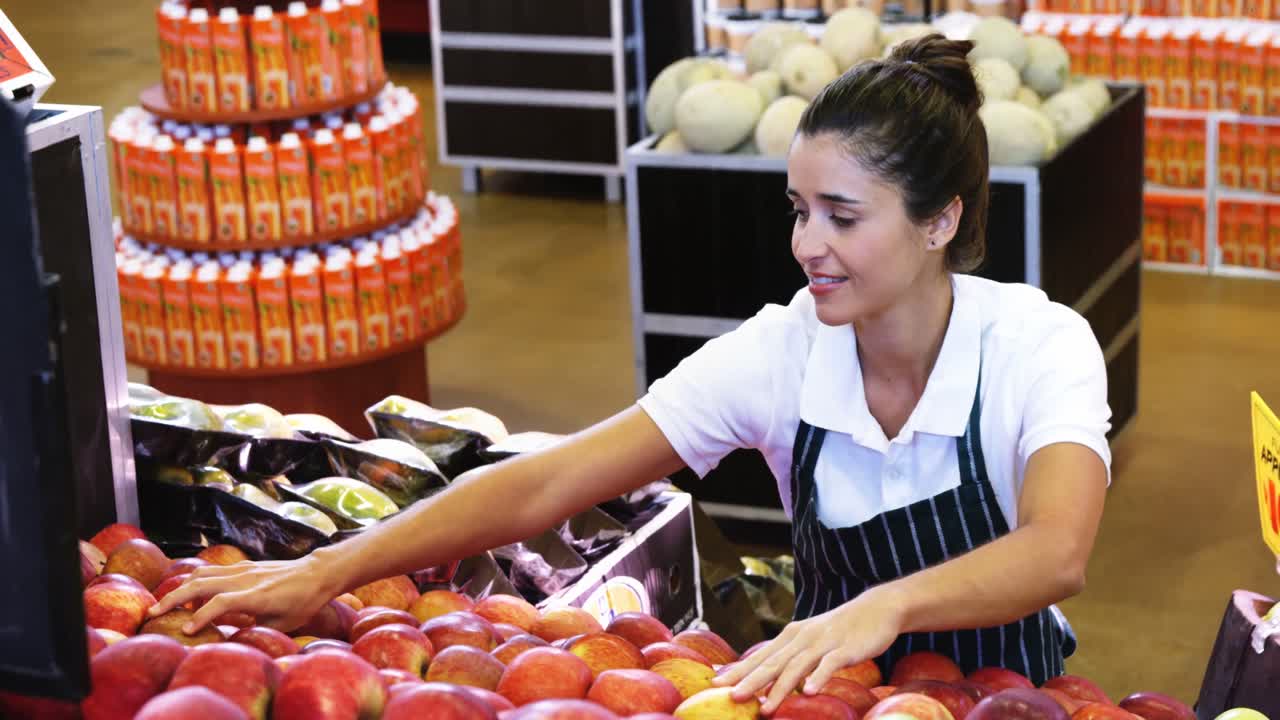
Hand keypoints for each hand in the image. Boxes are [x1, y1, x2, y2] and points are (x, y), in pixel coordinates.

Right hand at [147, 555, 339, 634]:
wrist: (317, 573)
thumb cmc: (302, 602)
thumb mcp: (281, 625)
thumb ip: (253, 631)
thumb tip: (228, 641)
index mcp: (256, 595)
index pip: (219, 603)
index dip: (201, 617)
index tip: (187, 632)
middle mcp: (245, 578)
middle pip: (200, 583)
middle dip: (173, 598)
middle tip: (152, 614)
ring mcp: (242, 569)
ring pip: (201, 573)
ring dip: (179, 588)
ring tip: (164, 605)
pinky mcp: (242, 566)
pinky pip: (211, 570)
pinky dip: (194, 581)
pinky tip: (188, 595)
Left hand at [713, 585, 904, 714]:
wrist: (876, 609)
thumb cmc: (839, 630)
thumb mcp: (810, 640)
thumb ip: (789, 656)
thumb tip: (766, 674)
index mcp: (791, 636)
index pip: (760, 656)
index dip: (738, 670)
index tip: (716, 683)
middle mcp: (802, 638)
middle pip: (772, 662)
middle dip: (750, 681)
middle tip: (731, 697)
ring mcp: (823, 643)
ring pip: (796, 667)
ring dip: (779, 688)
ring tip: (764, 708)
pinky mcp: (844, 649)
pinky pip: (829, 665)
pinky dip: (818, 677)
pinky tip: (809, 692)